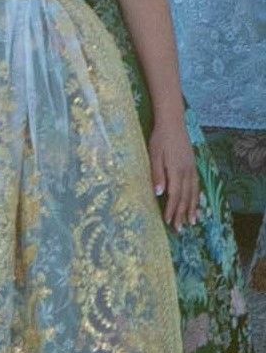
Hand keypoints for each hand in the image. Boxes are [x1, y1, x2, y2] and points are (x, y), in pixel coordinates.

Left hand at [150, 115, 199, 230]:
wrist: (173, 123)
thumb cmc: (159, 139)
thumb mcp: (154, 155)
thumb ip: (157, 174)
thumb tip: (159, 193)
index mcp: (176, 171)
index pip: (174, 195)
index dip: (172, 210)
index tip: (169, 222)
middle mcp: (187, 172)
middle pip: (185, 197)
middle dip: (183, 214)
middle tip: (180, 229)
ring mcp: (192, 169)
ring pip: (193, 193)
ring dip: (192, 208)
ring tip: (193, 222)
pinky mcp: (193, 165)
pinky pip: (197, 185)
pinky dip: (197, 196)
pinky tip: (197, 203)